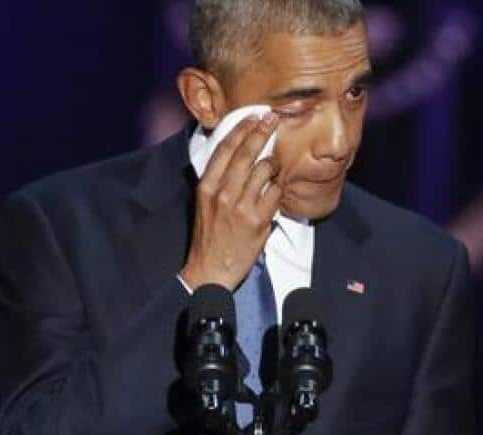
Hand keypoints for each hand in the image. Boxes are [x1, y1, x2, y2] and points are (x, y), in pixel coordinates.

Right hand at [181, 113, 282, 289]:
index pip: (225, 149)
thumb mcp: (204, 204)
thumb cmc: (209, 237)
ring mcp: (241, 206)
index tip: (253, 116)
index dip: (241, 129)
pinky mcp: (258, 220)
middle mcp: (222, 193)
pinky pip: (275, 192)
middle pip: (246, 153)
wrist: (210, 270)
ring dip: (273, 163)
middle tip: (273, 119)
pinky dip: (278, 188)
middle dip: (261, 131)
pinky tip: (276, 190)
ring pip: (264, 169)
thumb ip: (218, 181)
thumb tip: (236, 156)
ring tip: (274, 164)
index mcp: (206, 186)